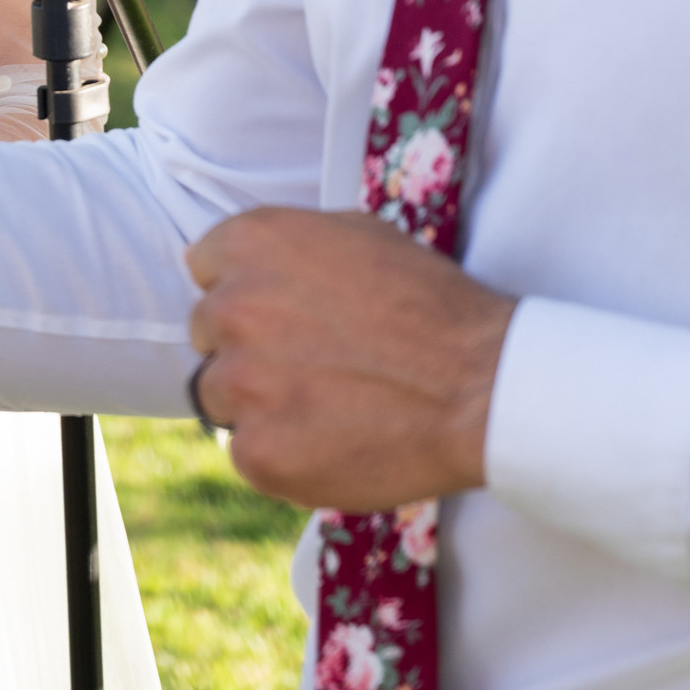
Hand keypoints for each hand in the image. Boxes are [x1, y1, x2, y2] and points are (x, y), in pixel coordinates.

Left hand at [184, 209, 515, 512]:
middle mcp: (231, 307)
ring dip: (259, 404)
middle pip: (208, 335)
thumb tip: (242, 268)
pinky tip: (334, 442)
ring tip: (327, 405)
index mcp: (250, 243)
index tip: (283, 315)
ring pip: (219, 397)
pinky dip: (282, 454)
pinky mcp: (258, 452)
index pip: (206, 268)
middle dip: (248, 348)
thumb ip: (287, 249)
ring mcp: (241, 383)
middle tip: (313, 365)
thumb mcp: (357, 235)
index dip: (245, 292)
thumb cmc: (431, 307)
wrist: (482, 386)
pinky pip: (246, 453)